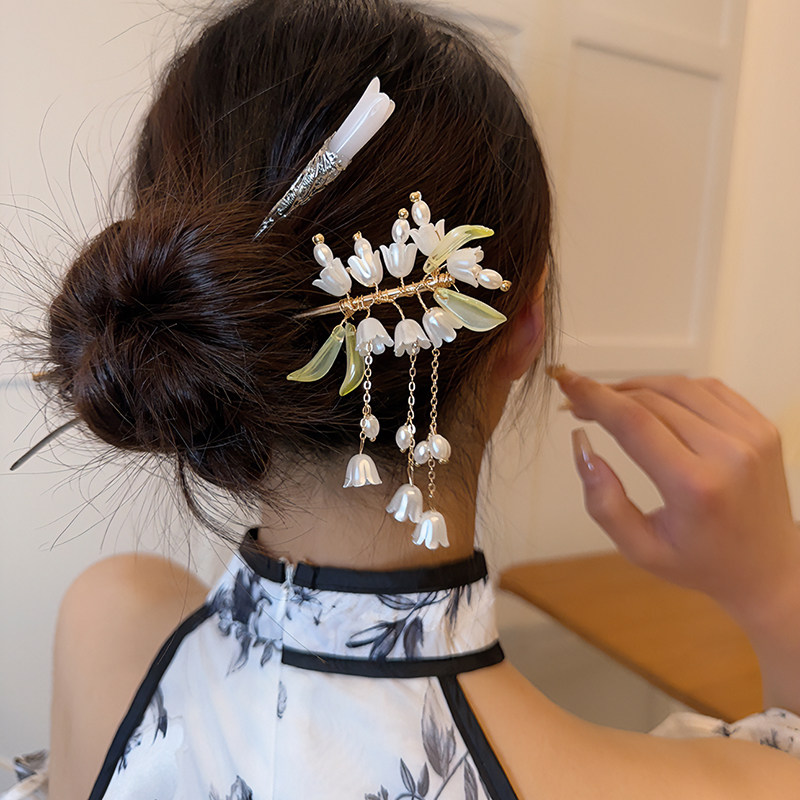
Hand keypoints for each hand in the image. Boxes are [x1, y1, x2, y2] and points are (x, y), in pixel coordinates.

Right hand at [550, 367, 799, 623]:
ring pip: (679, 386)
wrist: (769, 570)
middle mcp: (728, 453)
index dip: (594, 397)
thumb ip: (603, 502)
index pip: (634, 423)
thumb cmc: (701, 563)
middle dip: (608, 395)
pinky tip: (653, 401)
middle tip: (579, 404)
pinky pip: (709, 389)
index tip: (566, 382)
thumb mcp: (639, 549)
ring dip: (638, 386)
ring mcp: (752, 436)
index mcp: (695, 487)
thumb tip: (581, 446)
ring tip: (611, 401)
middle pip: (652, 399)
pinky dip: (673, 388)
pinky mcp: (763, 427)